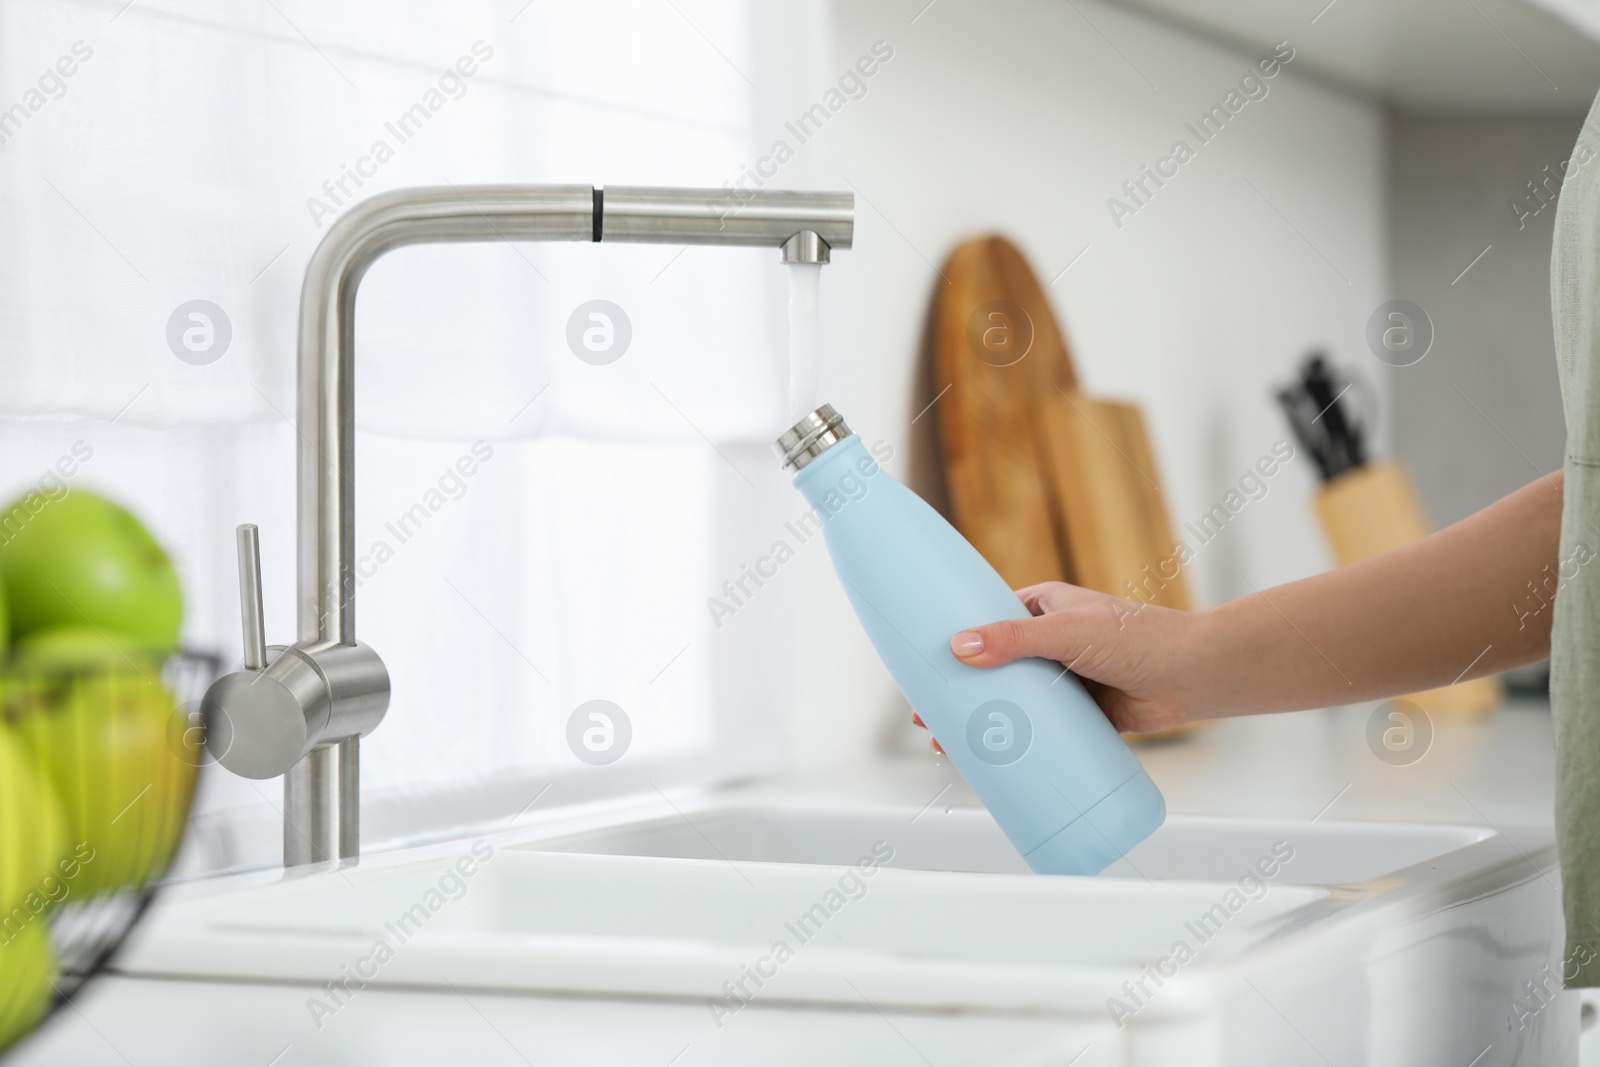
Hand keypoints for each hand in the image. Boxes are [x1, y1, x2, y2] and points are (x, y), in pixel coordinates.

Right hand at [912, 581, 1209, 751]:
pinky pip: (1042, 732)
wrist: (1194, 675)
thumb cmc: (1137, 638)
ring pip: (1014, 704)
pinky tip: (994, 763)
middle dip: (958, 694)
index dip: (951, 646)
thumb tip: (959, 647)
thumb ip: (1014, 639)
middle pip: (992, 668)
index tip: (920, 670)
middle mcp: (1051, 641)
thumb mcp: (1067, 632)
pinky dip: (1018, 745)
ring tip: (950, 749)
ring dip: (983, 724)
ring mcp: (1066, 678)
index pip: (984, 623)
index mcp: (1043, 608)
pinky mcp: (1085, 713)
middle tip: (925, 719)